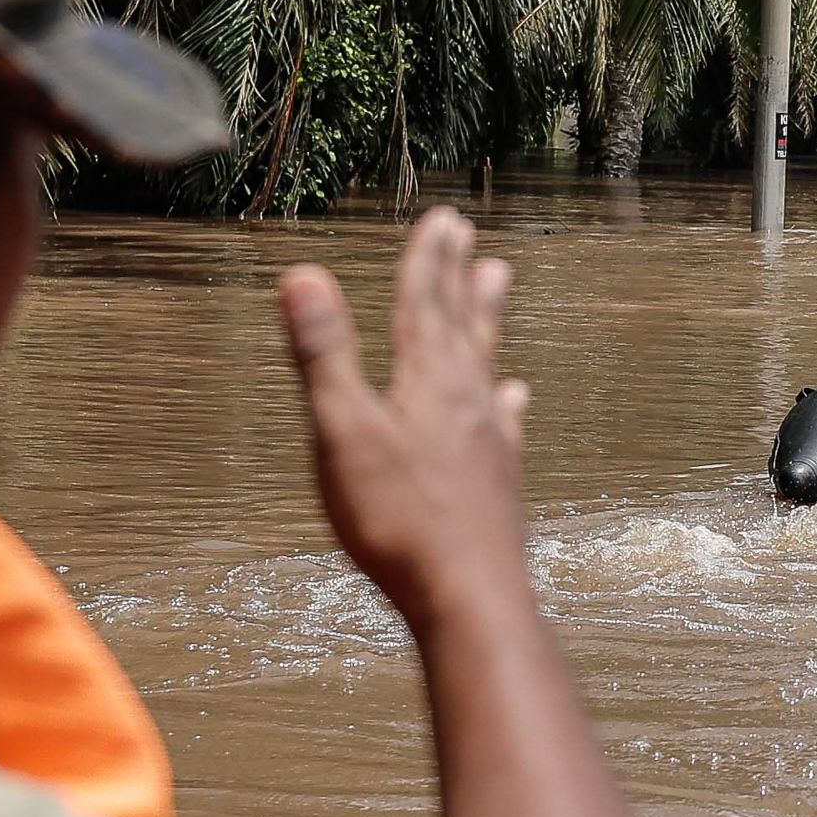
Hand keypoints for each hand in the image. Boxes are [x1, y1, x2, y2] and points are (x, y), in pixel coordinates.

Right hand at [282, 211, 531, 632]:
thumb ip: (324, 355)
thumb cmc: (398, 520)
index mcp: (427, 383)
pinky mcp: (498, 481)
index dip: (428, 260)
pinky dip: (504, 398)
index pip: (422, 305)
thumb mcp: (343, 433)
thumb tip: (302, 274)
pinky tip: (513, 399)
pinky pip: (503, 421)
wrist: (469, 598)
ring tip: (498, 282)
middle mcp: (467, 401)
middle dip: (458, 276)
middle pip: (461, 324)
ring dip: (486, 319)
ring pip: (487, 362)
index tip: (442, 217)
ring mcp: (489, 441)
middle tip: (469, 234)